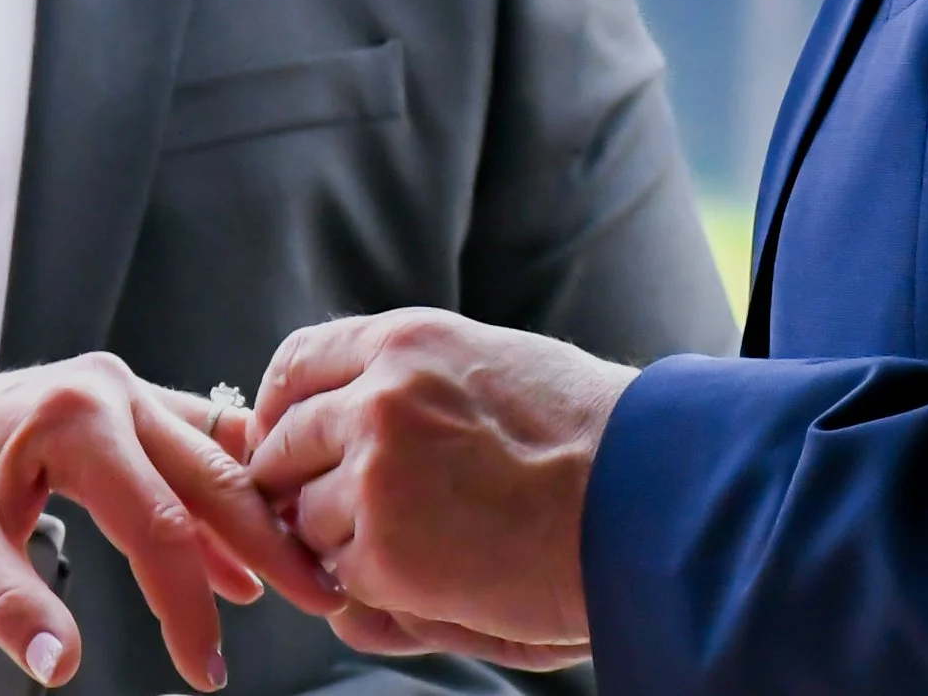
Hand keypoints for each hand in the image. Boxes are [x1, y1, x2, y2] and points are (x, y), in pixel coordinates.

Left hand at [0, 354, 346, 690]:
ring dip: (253, 516)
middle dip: (267, 544)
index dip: (187, 606)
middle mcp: (110, 388)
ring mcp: (119, 389)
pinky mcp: (116, 405)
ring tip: (298, 576)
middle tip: (319, 599)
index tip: (208, 671)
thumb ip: (8, 605)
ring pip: (211, 455)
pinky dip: (217, 503)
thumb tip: (61, 668)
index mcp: (75, 415)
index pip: (157, 523)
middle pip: (209, 474)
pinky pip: (188, 451)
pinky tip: (239, 562)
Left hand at [246, 309, 637, 661]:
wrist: (647, 500)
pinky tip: (436, 571)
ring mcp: (377, 477)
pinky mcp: (387, 553)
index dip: (280, 407)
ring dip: (342, 537)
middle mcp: (378, 400)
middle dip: (297, 482)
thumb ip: (409, 377)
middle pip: (282, 447)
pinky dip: (374, 583)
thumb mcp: (491, 364)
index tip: (286, 438)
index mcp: (405, 343)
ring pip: (305, 517)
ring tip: (421, 538)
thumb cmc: (586, 435)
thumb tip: (340, 405)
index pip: (297, 363)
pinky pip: (343, 573)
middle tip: (346, 508)